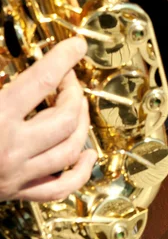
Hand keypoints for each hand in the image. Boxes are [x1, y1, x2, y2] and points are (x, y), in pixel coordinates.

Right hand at [0, 37, 96, 202]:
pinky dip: (81, 171)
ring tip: (78, 106)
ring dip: (82, 123)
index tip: (77, 46)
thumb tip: (4, 51)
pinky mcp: (17, 192)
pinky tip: (88, 153)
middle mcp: (11, 147)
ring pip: (70, 149)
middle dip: (74, 92)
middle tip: (68, 79)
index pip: (41, 80)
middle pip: (64, 117)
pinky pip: (60, 188)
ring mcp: (17, 174)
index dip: (64, 58)